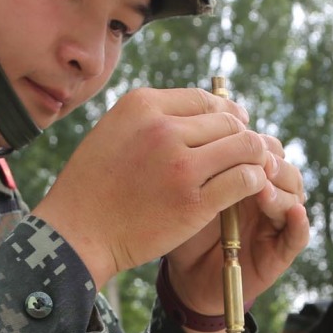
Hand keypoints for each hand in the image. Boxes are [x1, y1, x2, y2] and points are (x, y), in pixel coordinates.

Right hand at [31, 87, 293, 291]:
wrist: (77, 233)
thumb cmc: (93, 185)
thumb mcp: (114, 131)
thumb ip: (153, 118)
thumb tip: (201, 111)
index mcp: (142, 105)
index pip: (204, 99)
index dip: (226, 113)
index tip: (233, 127)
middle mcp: (163, 129)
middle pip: (228, 121)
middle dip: (242, 136)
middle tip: (246, 154)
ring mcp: (181, 165)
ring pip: (244, 147)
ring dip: (254, 157)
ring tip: (253, 169)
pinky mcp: (195, 201)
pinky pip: (244, 179)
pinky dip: (254, 181)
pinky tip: (250, 188)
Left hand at [161, 124, 309, 332]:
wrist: (184, 275)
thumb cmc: (179, 228)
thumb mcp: (182, 193)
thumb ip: (192, 165)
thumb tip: (195, 126)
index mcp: (244, 175)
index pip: (263, 147)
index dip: (255, 141)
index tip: (237, 136)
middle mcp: (265, 194)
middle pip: (283, 166)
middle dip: (271, 161)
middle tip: (255, 160)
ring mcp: (275, 222)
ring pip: (295, 195)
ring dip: (282, 189)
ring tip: (263, 188)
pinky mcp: (280, 251)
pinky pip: (298, 235)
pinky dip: (299, 223)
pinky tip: (293, 213)